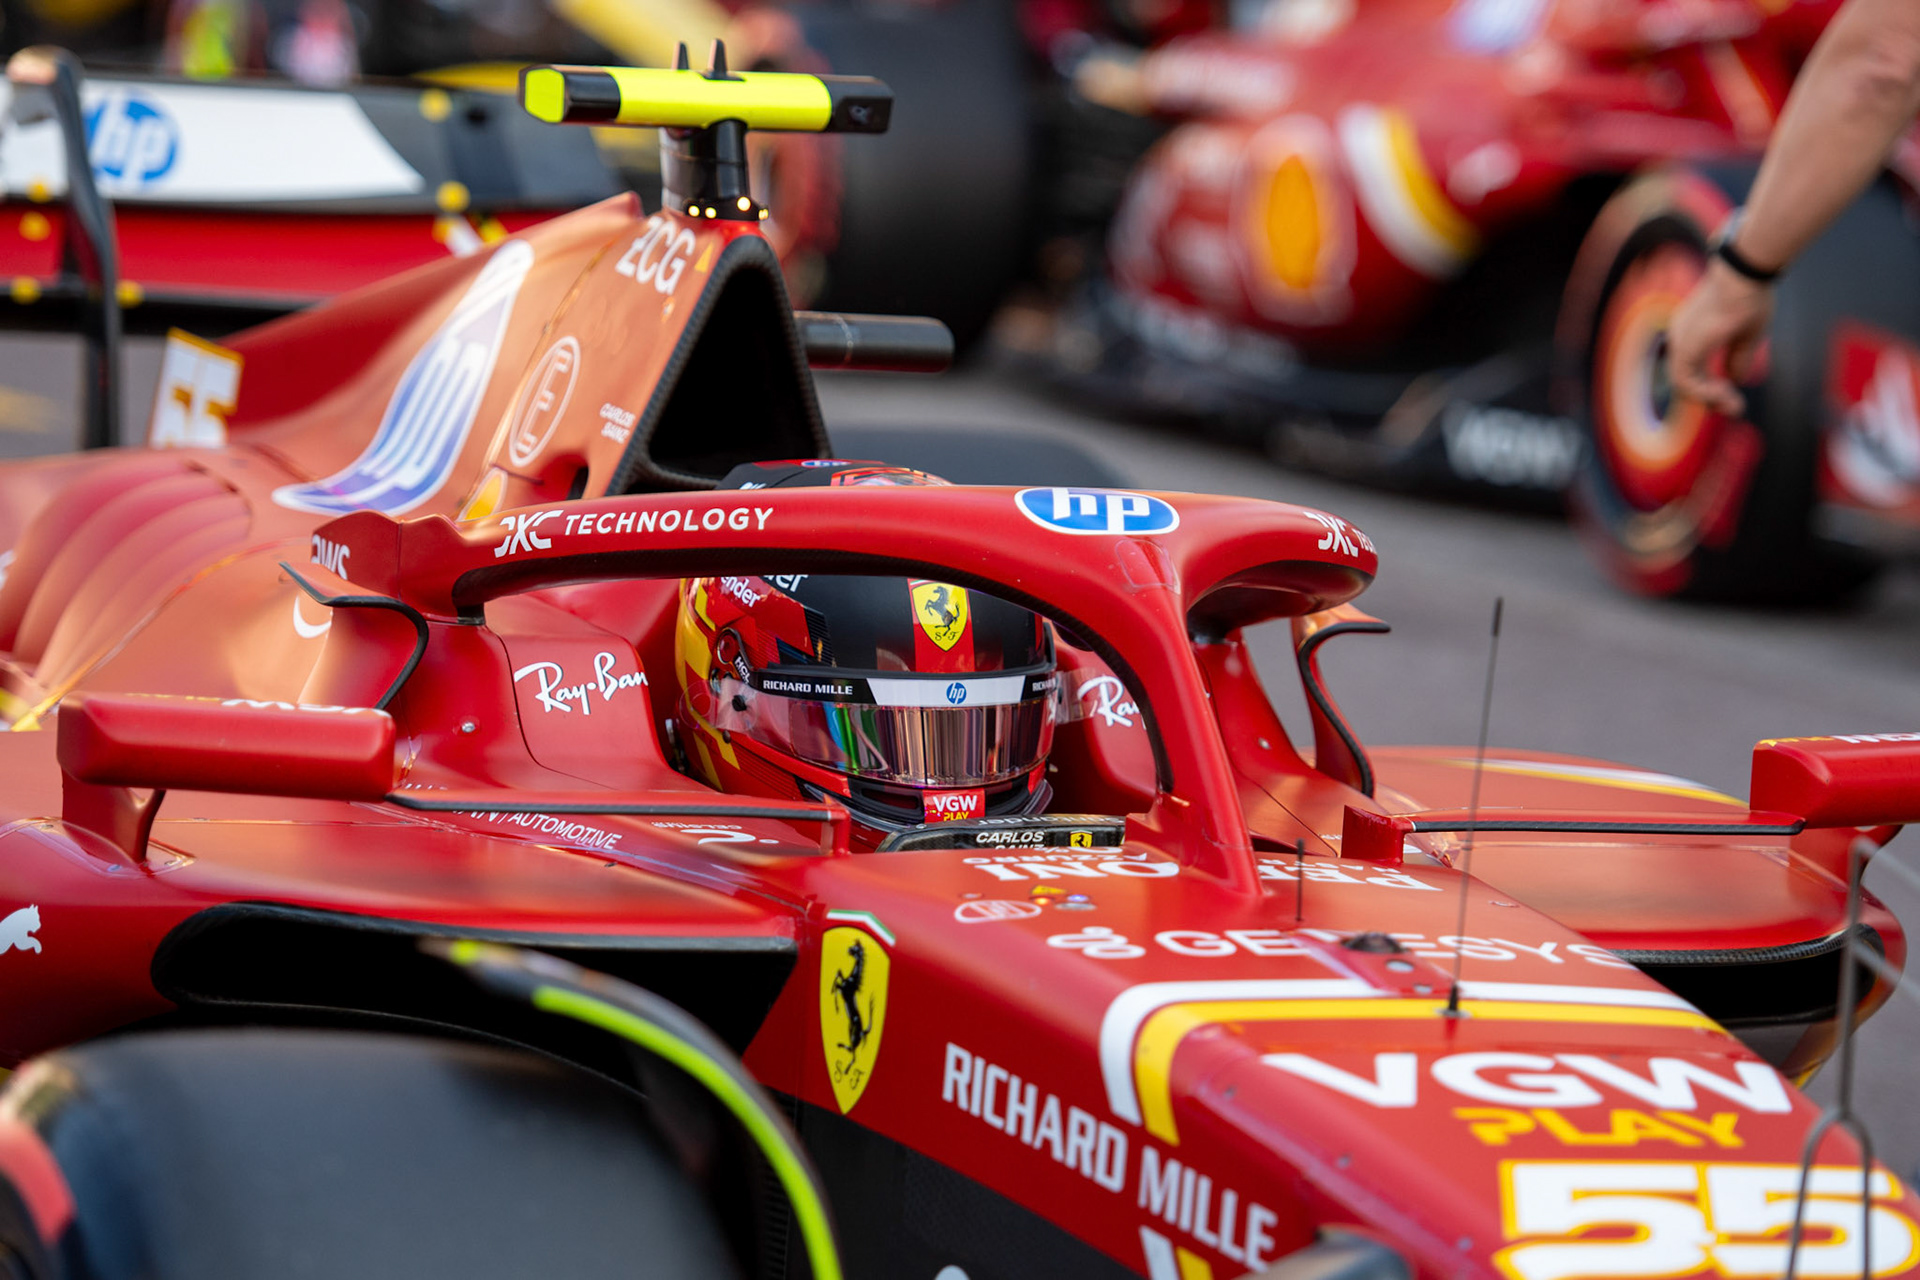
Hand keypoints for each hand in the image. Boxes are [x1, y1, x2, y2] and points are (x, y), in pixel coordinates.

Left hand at [1665, 258, 1774, 417]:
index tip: (1733, 397)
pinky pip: (1685, 382)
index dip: (1710, 387)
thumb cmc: (1750, 296)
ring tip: (1734, 404)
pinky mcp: (1684, 347)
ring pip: (1683, 384)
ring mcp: (1679, 341)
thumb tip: (1735, 380)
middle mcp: (1680, 336)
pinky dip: (1704, 392)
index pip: (1692, 368)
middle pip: (1686, 379)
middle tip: (1736, 408)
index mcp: (1692, 332)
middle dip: (1710, 398)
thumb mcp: (1746, 335)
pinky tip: (1726, 393)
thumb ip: (1737, 358)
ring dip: (1709, 399)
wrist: (1746, 274)